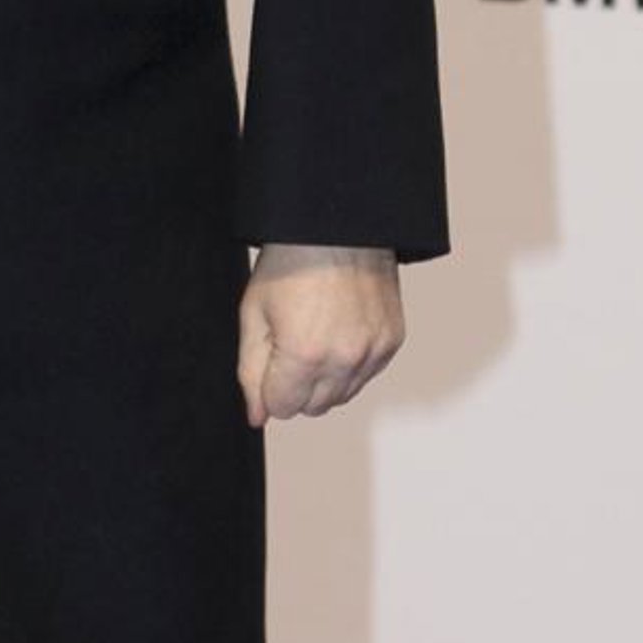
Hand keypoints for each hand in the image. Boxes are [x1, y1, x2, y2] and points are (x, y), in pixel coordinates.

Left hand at [237, 244, 404, 427]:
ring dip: (323, 380)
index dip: (269, 386)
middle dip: (295, 386)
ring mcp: (373, 351)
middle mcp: (345, 359)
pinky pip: (366, 375)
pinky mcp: (392, 341)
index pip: (281, 408)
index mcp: (305, 354)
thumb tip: (257, 416)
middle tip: (289, 344)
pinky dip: (349, 365)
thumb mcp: (254, 314)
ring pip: (341, 396)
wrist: (340, 226)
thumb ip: (250, 372)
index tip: (270, 357)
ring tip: (314, 336)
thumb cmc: (292, 262)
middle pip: (312, 408)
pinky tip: (337, 332)